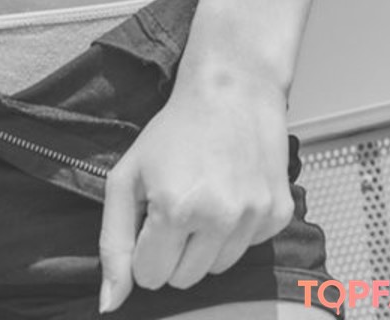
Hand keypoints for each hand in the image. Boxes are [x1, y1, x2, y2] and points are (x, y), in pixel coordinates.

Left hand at [97, 68, 294, 312]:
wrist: (232, 91)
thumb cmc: (174, 132)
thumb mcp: (126, 178)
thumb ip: (113, 243)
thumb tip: (110, 305)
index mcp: (175, 209)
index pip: (150, 277)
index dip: (145, 246)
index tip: (152, 214)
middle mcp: (219, 218)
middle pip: (183, 280)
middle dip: (173, 250)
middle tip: (178, 202)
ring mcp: (254, 218)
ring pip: (216, 270)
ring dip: (205, 243)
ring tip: (204, 196)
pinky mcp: (278, 216)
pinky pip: (246, 250)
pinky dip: (235, 231)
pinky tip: (230, 192)